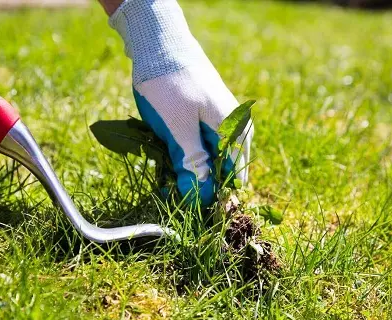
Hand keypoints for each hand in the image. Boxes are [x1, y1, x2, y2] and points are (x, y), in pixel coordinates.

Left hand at [110, 0, 252, 206]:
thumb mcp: (177, 129)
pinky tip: (163, 155)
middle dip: (195, 183)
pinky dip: (180, 154)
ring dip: (184, 169)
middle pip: (219, 170)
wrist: (157, 41)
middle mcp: (233, 128)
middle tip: (169, 189)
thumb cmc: (169, 84)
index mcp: (234, 131)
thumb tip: (201, 198)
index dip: (211, 196)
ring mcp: (217, 122)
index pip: (232, 178)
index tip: (188, 206)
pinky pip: (196, 145)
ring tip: (163, 173)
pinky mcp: (202, 118)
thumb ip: (192, 164)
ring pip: (205, 159)